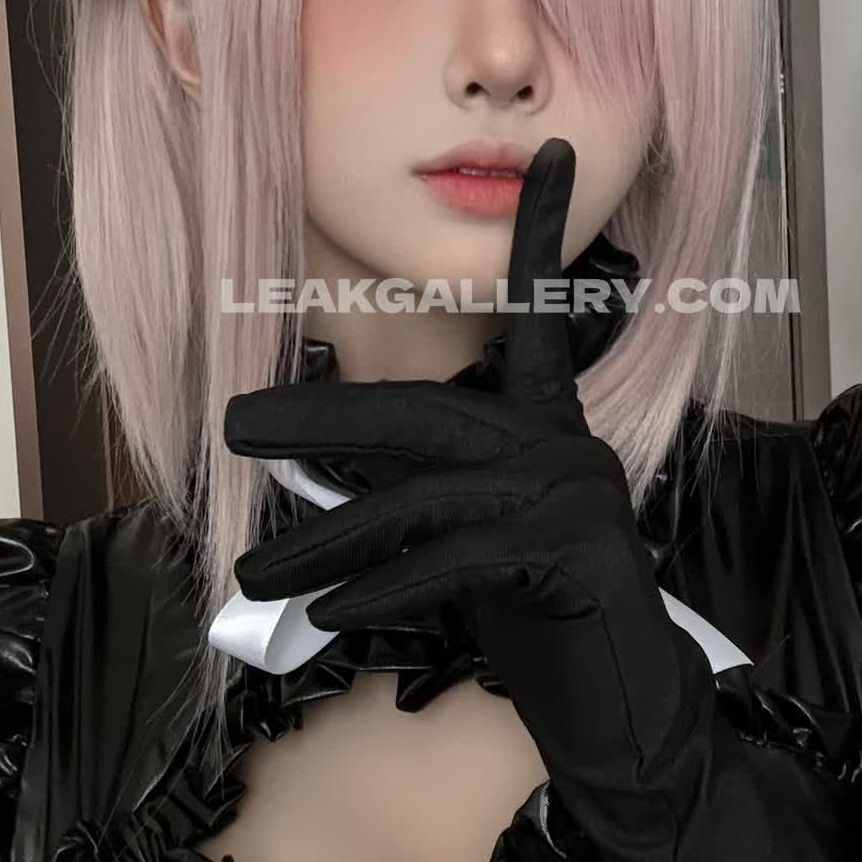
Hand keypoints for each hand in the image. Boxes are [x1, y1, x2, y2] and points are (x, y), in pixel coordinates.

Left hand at [223, 137, 717, 795]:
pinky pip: (453, 556)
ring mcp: (575, 496)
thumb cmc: (542, 619)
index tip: (552, 153)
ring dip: (325, 537)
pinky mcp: (572, 554)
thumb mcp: (470, 542)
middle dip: (322, 415)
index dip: (542, 232)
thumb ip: (416, 492)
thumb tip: (319, 471)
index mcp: (548, 425)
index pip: (538, 312)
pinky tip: (330, 611)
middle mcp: (566, 445)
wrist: (626, 709)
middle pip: (426, 412)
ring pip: (424, 494)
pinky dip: (381, 584)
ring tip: (254, 570)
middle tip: (234, 425)